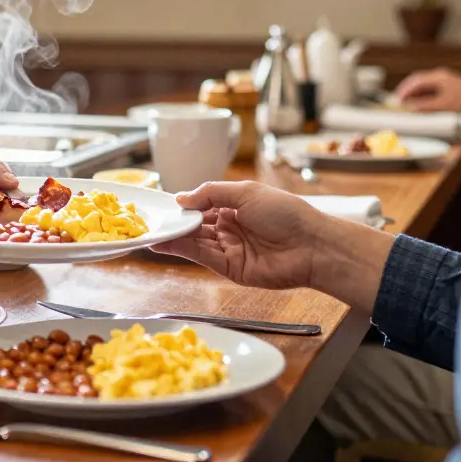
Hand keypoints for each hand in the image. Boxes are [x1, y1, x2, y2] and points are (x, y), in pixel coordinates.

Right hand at [153, 182, 395, 309]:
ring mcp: (229, 248)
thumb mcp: (246, 192)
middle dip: (174, 222)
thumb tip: (181, 198)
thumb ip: (211, 193)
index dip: (183, 204)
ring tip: (150, 232)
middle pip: (195, 225)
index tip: (160, 204)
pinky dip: (182, 250)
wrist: (312, 246)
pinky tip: (164, 243)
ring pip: (194, 241)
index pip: (202, 204)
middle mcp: (230, 226)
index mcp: (235, 205)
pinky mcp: (230, 268)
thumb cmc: (287, 213)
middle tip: (148, 220)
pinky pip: (201, 257)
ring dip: (173, 236)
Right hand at [394, 68, 460, 112]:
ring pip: (424, 84)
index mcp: (438, 77)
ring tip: (407, 102)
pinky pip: (431, 87)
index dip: (404, 92)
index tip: (396, 101)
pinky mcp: (450, 85)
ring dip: (414, 92)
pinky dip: (423, 94)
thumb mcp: (445, 106)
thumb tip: (410, 107)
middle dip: (406, 90)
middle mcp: (441, 75)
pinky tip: (421, 102)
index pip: (415, 82)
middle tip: (397, 100)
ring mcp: (446, 79)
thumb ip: (426, 106)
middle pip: (417, 80)